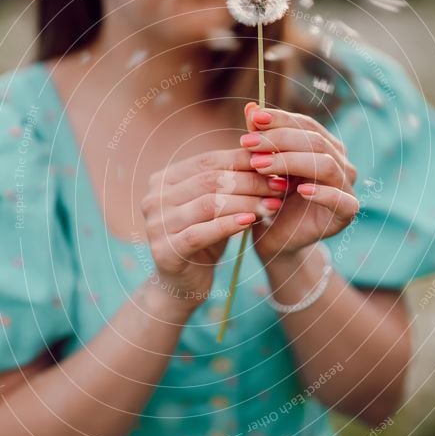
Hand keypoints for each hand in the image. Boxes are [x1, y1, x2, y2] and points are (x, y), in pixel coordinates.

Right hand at [140, 147, 288, 307]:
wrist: (182, 284)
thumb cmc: (203, 238)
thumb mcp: (216, 206)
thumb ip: (229, 181)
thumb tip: (267, 151)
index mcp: (163, 180)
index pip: (208, 161)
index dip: (244, 161)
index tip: (276, 164)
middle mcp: (154, 198)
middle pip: (210, 180)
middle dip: (250, 182)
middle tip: (280, 185)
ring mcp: (156, 225)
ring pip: (209, 204)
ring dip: (247, 203)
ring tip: (273, 204)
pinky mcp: (165, 251)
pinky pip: (201, 233)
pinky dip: (229, 225)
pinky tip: (252, 223)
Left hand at [239, 102, 359, 262]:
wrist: (274, 238)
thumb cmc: (268, 198)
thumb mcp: (261, 166)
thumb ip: (260, 138)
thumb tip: (251, 106)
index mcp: (323, 146)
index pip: (305, 124)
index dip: (280, 119)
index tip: (253, 120)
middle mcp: (340, 162)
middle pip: (314, 142)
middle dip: (279, 140)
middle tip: (248, 144)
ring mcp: (346, 187)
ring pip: (326, 164)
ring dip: (291, 162)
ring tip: (260, 166)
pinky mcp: (347, 213)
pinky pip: (341, 199)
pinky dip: (322, 193)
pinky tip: (300, 191)